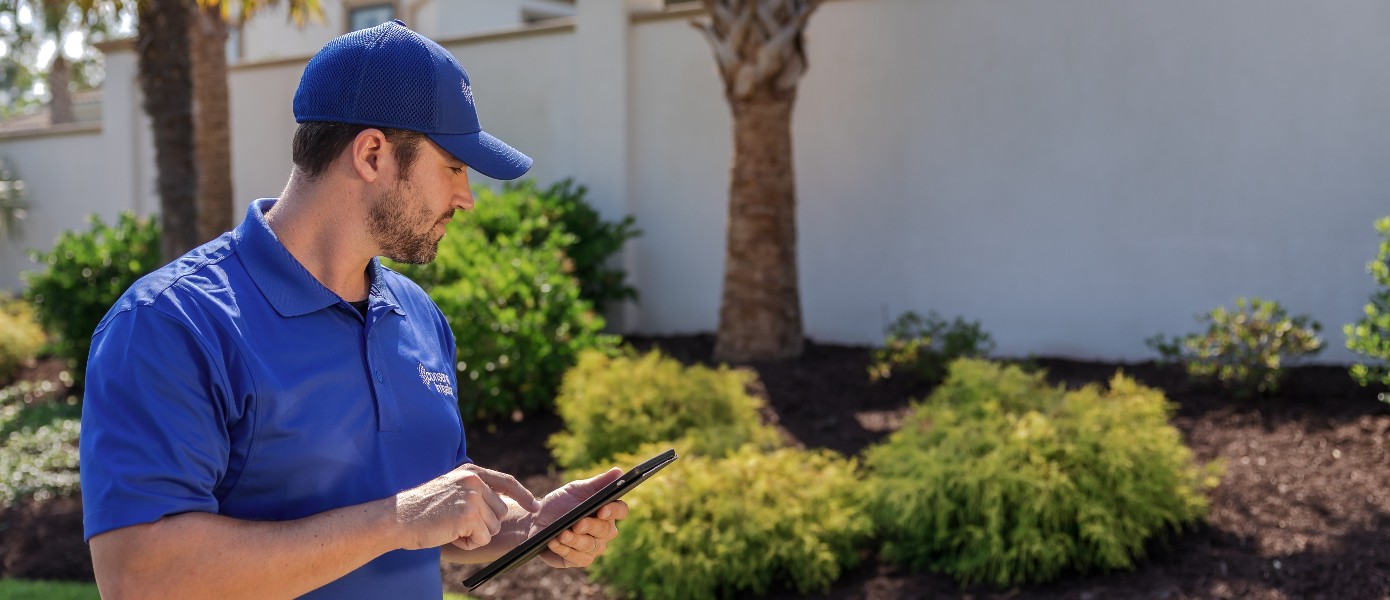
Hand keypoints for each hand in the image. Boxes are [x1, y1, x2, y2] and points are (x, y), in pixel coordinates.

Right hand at [392, 464, 539, 551]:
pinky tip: (450, 534)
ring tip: (451, 527)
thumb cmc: (421, 508)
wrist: (397, 517)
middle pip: (500, 511)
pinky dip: (469, 542)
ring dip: (475, 534)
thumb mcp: (451, 488)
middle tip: (457, 524)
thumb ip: (475, 490)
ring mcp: (473, 497)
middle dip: (483, 524)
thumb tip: (501, 505)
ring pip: (493, 526)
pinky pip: (483, 537)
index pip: (506, 481)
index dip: (523, 495)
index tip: (536, 506)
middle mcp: (475, 481)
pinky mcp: (469, 515)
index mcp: (471, 472)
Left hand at [534, 467, 629, 567]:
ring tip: (561, 534)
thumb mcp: (576, 490)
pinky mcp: (580, 560)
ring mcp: (594, 547)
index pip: (621, 511)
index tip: (602, 509)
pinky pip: (579, 559)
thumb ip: (598, 483)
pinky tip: (554, 542)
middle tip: (577, 524)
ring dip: (575, 540)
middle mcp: (604, 531)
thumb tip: (619, 472)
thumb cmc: (560, 504)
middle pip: (607, 531)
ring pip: (592, 546)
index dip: (614, 511)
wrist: (537, 521)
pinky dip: (565, 550)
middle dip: (591, 527)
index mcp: (607, 511)